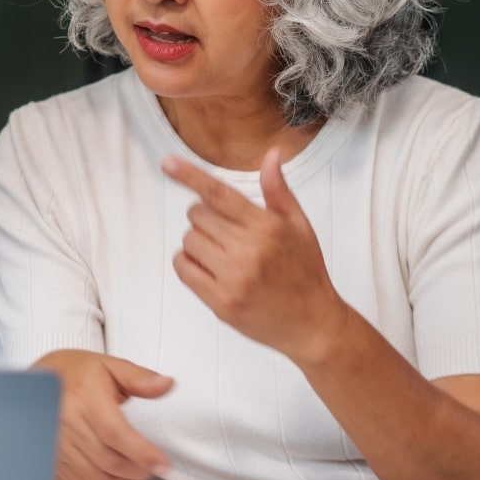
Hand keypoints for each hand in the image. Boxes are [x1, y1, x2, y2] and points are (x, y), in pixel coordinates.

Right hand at [33, 349, 173, 479]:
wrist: (41, 382)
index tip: (163, 464)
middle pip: (107, 460)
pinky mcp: (56, 459)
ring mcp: (59, 444)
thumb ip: (140, 378)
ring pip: (96, 478)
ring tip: (142, 475)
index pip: (114, 432)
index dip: (141, 452)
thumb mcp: (111, 366)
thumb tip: (166, 385)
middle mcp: (67, 422)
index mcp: (83, 397)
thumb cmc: (79, 373)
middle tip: (156, 467)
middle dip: (138, 471)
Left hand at [161, 149, 351, 365]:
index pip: (219, 194)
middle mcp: (249, 250)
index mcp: (267, 227)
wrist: (313, 324)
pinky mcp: (222, 302)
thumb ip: (278, 191)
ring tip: (222, 254)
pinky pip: (184, 268)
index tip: (166, 162)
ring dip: (198, 242)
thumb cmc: (306, 272)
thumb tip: (271, 155)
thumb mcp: (299, 227)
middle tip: (225, 233)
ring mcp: (234, 278)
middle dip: (205, 218)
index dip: (189, 175)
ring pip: (189, 241)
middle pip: (198, 215)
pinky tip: (209, 268)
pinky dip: (188, 264)